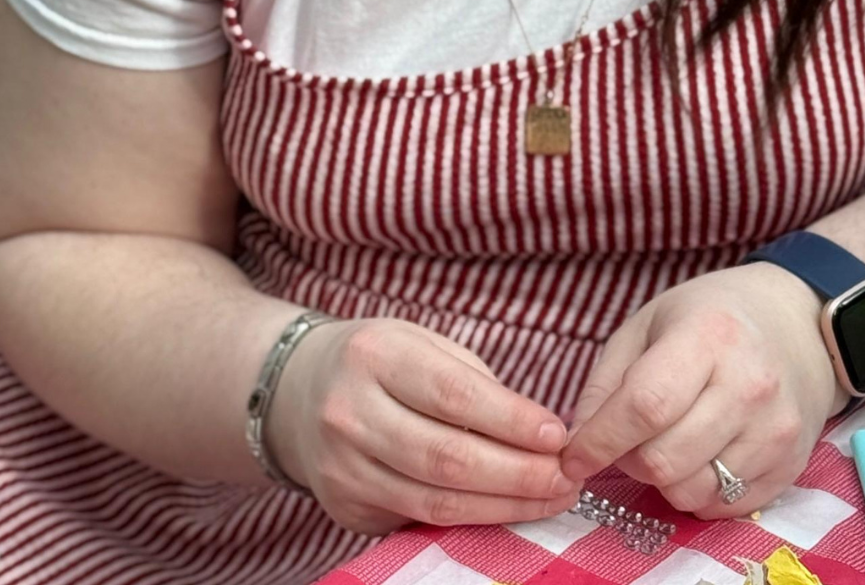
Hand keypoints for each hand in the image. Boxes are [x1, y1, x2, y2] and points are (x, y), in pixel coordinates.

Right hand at [261, 317, 573, 533]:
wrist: (297, 392)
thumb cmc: (377, 363)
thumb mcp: (419, 343)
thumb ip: (473, 382)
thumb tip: (540, 434)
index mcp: (373, 355)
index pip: (453, 395)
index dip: (513, 421)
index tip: (559, 435)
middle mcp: (348, 412)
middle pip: (447, 458)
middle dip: (520, 474)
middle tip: (567, 478)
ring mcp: (341, 466)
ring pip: (436, 502)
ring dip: (505, 506)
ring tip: (550, 499)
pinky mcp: (345, 507)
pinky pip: (418, 521)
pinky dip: (471, 521)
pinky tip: (505, 510)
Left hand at [558, 264, 845, 516]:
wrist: (793, 326)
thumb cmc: (708, 320)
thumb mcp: (645, 326)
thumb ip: (606, 383)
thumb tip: (577, 443)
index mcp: (708, 337)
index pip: (645, 406)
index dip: (600, 440)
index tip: (572, 456)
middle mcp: (750, 386)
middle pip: (664, 459)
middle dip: (628, 459)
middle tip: (626, 439)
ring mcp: (776, 430)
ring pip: (691, 491)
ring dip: (662, 479)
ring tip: (665, 443)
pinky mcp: (790, 465)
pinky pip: (724, 507)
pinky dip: (697, 492)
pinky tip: (698, 457)